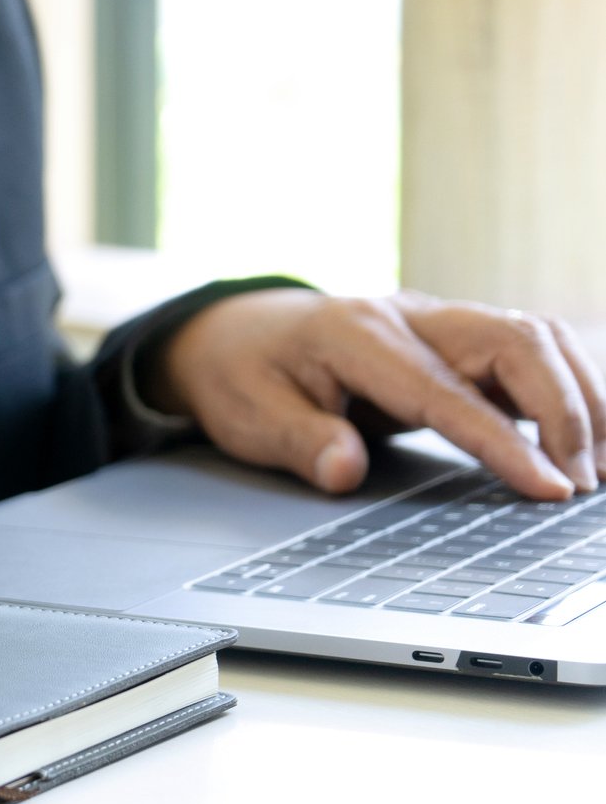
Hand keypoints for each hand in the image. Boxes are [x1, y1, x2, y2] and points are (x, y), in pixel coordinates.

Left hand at [151, 290, 605, 500]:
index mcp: (357, 334)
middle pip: (516, 342)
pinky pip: (529, 350)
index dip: (504, 442)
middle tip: (582, 483)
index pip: (446, 391)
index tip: (549, 487)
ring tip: (596, 466)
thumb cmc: (244, 374)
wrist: (235, 333)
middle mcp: (410, 316)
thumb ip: (300, 441)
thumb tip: (344, 471)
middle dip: (565, 410)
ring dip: (579, 395)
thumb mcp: (248, 414)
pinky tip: (585, 436)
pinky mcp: (455, 337)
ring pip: (535, 338)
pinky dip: (567, 386)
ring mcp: (438, 321)